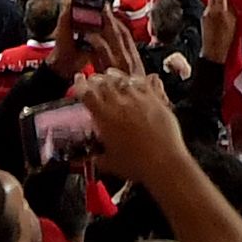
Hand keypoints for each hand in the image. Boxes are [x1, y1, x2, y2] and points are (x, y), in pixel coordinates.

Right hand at [80, 67, 192, 189]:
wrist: (164, 163)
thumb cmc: (136, 165)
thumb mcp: (109, 163)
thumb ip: (98, 157)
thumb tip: (94, 157)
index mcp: (105, 117)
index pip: (87, 94)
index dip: (80, 85)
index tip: (78, 82)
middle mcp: (121, 104)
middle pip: (104, 82)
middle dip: (96, 79)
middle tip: (93, 80)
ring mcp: (139, 99)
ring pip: (123, 79)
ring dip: (114, 76)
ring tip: (111, 75)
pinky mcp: (156, 99)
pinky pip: (145, 82)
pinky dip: (138, 79)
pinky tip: (136, 80)